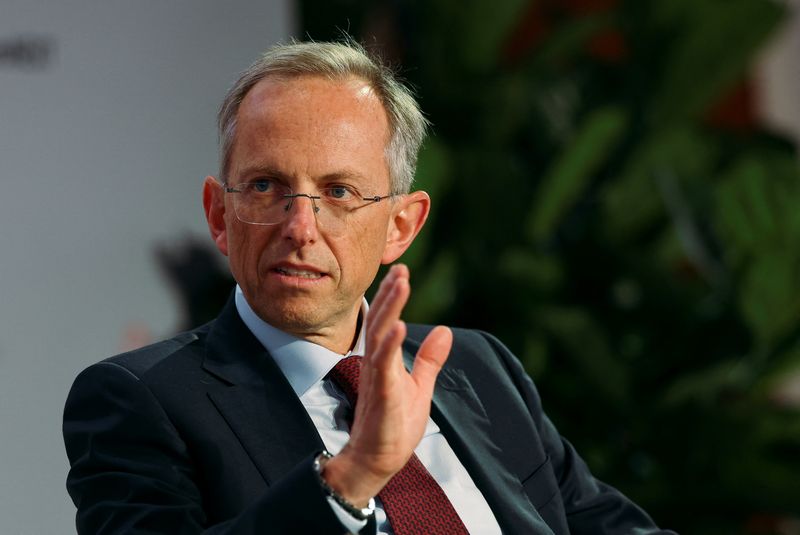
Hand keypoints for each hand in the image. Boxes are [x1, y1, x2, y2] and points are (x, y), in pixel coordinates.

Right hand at [322, 264, 452, 506]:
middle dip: (390, 293)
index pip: (386, 320)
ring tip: (400, 284)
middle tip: (401, 268)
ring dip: (390, 308)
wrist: (378, 460)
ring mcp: (377, 377)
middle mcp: (377, 363)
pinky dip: (389, 344)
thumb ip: (430, 359)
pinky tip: (397, 326)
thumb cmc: (394, 425)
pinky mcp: (380, 394)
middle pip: (381, 320)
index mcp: (384, 360)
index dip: (392, 296)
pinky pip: (382, 365)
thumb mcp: (420, 386)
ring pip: (380, 335)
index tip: (402, 272)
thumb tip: (444, 330)